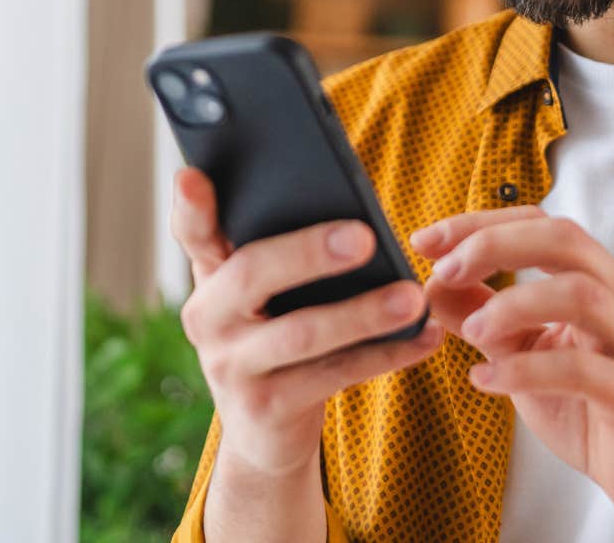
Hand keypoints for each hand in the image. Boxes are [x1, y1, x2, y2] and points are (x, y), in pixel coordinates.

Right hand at [170, 167, 444, 478]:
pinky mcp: (266, 409)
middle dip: (309, 253)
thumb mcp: (263, 299)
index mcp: (210, 277)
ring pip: (300, 333)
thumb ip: (282, 254)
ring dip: (362, 313)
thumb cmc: (277, 342)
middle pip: (252, 275)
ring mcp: (232, 367)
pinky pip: (333, 376)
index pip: (192, 233)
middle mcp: (207, 319)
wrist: (264, 437)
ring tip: (411, 297)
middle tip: (365, 237)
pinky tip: (423, 337)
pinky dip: (385, 354)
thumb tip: (354, 213)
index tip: (191, 176)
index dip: (190, 206)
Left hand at [411, 206, 613, 539]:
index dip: (482, 224)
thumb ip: (485, 318)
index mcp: (602, 284)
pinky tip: (485, 382)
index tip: (425, 240)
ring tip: (470, 333)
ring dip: (512, 305)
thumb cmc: (593, 413)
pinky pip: (583, 370)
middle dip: (495, 245)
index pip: (543, 224)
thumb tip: (432, 286)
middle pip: (566, 240)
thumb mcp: (526, 357)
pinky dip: (525, 371)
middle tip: (443, 271)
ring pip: (582, 294)